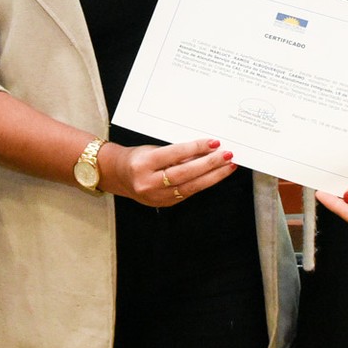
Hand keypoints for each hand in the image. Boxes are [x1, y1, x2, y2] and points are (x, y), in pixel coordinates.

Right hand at [100, 137, 235, 207]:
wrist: (119, 176)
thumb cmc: (137, 158)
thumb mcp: (152, 149)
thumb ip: (176, 152)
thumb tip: (205, 150)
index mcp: (143, 164)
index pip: (174, 155)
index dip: (196, 148)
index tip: (214, 143)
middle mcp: (148, 182)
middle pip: (184, 174)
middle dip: (209, 164)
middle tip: (227, 155)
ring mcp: (156, 196)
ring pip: (190, 187)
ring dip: (212, 176)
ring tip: (227, 166)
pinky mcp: (164, 204)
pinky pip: (187, 193)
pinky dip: (203, 183)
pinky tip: (215, 176)